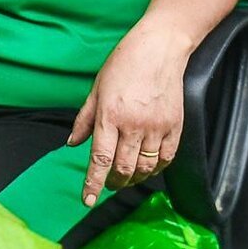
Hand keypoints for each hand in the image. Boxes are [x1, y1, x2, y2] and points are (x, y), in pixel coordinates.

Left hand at [67, 24, 189, 206]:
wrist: (160, 48)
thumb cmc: (124, 64)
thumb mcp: (96, 89)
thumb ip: (84, 120)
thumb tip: (72, 143)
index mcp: (110, 116)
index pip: (99, 158)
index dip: (92, 183)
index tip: (87, 200)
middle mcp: (133, 125)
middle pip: (123, 168)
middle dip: (112, 182)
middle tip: (107, 184)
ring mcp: (157, 126)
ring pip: (146, 167)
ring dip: (134, 178)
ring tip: (125, 178)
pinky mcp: (175, 125)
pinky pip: (166, 157)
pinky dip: (156, 168)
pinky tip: (148, 168)